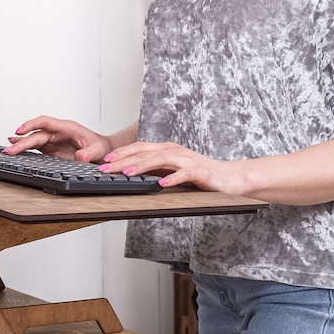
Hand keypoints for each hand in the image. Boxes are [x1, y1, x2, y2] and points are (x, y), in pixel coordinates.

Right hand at [5, 116, 113, 163]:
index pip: (45, 122)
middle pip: (36, 134)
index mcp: (66, 127)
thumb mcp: (98, 150)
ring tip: (8, 149)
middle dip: (22, 141)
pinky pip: (36, 148)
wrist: (103, 151)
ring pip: (33, 140)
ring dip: (21, 144)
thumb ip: (88, 153)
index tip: (21, 130)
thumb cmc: (100, 147)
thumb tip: (79, 157)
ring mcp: (54, 141)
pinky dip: (26, 148)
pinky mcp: (52, 149)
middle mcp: (57, 133)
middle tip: (10, 149)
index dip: (31, 124)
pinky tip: (16, 148)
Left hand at [100, 141, 234, 190]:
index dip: (121, 153)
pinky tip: (161, 184)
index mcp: (166, 149)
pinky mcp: (199, 172)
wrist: (230, 177)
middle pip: (145, 152)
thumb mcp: (172, 170)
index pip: (139, 148)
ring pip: (160, 160)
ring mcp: (187, 160)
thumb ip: (155, 169)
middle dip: (123, 160)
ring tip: (126, 173)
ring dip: (142, 166)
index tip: (104, 161)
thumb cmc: (200, 174)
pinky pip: (183, 174)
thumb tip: (130, 173)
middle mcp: (175, 151)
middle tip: (105, 169)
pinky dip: (171, 178)